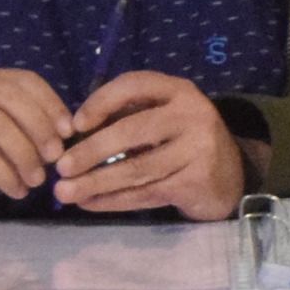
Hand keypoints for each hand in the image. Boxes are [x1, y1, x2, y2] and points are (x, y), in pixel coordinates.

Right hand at [0, 66, 70, 215]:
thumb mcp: (0, 141)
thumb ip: (27, 130)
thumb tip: (67, 137)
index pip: (25, 80)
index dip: (52, 104)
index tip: (69, 132)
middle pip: (12, 98)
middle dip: (40, 128)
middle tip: (56, 158)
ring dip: (25, 155)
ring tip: (36, 180)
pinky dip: (5, 174)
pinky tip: (16, 191)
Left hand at [53, 71, 247, 219]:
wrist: (229, 177)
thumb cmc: (182, 143)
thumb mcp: (162, 117)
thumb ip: (127, 117)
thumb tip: (70, 134)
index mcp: (179, 91)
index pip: (134, 85)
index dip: (101, 102)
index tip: (74, 125)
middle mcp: (192, 114)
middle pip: (132, 131)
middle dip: (91, 151)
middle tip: (60, 167)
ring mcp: (198, 149)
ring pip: (137, 168)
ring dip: (96, 182)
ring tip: (65, 192)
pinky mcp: (196, 181)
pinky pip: (146, 193)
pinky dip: (113, 201)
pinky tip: (90, 203)